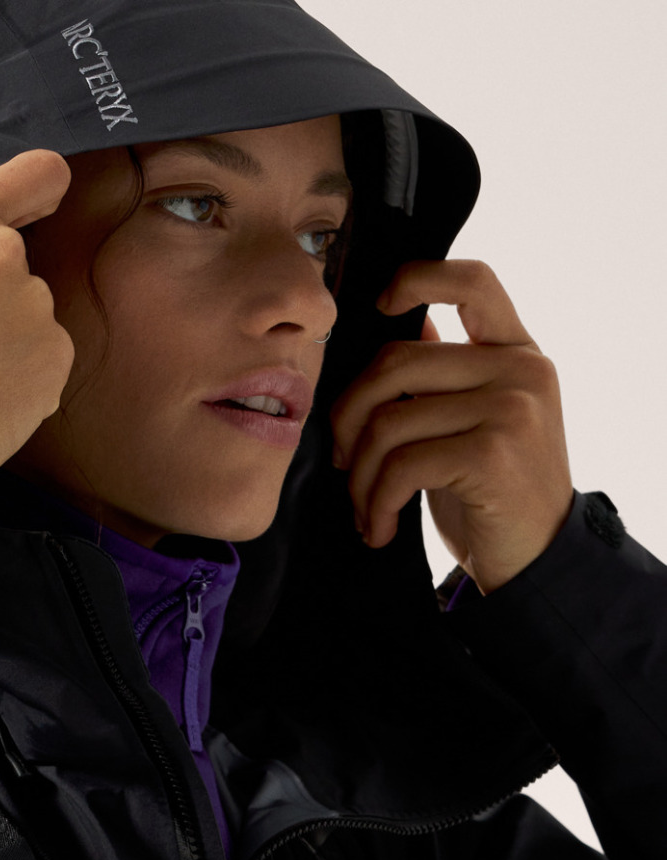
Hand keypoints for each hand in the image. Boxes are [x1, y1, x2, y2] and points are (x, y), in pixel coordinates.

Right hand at [0, 150, 75, 476]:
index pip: (35, 174)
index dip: (41, 191)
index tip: (42, 205)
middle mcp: (6, 252)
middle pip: (17, 270)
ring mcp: (36, 304)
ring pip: (30, 321)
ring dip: (7, 345)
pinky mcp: (56, 354)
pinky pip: (43, 363)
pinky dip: (22, 382)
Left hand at [329, 260, 573, 592]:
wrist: (537, 560)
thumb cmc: (494, 495)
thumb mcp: (476, 423)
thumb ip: (448, 374)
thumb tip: (406, 323)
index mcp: (516, 352)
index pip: (472, 281)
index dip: (418, 278)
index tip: (379, 306)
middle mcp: (520, 370)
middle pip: (394, 362)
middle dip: (348, 419)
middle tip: (343, 464)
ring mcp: (511, 408)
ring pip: (388, 421)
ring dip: (359, 478)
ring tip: (364, 510)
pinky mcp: (492, 453)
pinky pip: (400, 466)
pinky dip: (375, 504)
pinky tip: (380, 529)